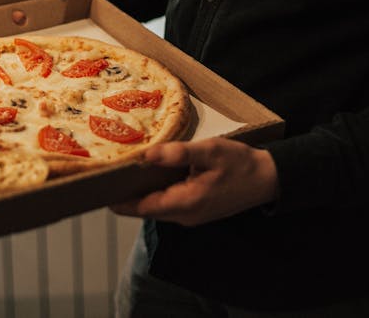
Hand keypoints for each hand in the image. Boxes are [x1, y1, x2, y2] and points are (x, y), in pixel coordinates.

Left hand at [112, 137, 278, 225]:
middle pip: (145, 209)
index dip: (119, 199)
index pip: (142, 207)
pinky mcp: (195, 211)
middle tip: (107, 173)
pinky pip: (167, 204)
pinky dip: (155, 192)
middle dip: (126, 195)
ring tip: (124, 171)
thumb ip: (178, 154)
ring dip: (140, 193)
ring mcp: (190, 216)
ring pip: (155, 207)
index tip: (100, 186)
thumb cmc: (241, 164)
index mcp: (186, 203)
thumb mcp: (210, 152)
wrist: (269, 179)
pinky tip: (150, 174)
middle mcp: (184, 216)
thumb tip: (147, 155)